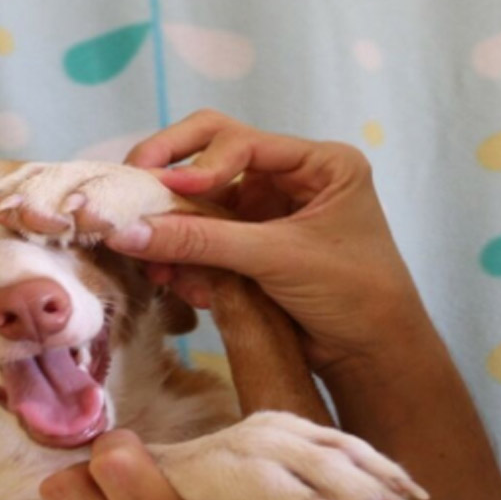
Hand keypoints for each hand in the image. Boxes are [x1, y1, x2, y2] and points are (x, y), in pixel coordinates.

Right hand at [110, 109, 431, 374]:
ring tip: (152, 262)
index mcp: (318, 163)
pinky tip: (179, 286)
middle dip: (171, 175)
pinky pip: (202, 242)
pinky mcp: (249, 250)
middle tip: (132, 187)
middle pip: (212, 156)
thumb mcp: (279, 258)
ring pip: (200, 205)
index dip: (198, 163)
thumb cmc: (354, 294)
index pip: (242, 142)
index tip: (165, 188)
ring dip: (173, 230)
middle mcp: (289, 180)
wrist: (371, 357)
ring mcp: (267, 215)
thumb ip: (204, 241)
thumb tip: (129, 231)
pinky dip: (185, 260)